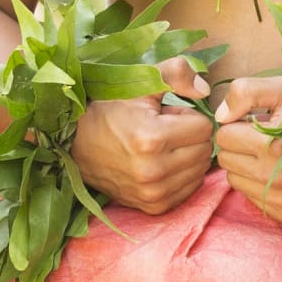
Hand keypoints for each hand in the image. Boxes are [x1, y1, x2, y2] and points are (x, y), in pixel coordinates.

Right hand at [70, 57, 215, 213]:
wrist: (76, 143)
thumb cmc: (110, 110)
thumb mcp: (140, 83)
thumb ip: (176, 74)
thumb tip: (205, 90)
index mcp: (152, 138)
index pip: (204, 127)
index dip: (188, 116)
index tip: (168, 115)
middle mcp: (154, 171)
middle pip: (204, 150)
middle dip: (190, 136)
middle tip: (166, 130)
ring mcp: (153, 193)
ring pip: (200, 171)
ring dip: (188, 156)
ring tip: (162, 148)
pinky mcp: (152, 207)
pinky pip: (189, 189)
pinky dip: (183, 176)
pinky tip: (164, 165)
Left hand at [213, 75, 281, 229]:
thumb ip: (246, 92)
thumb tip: (220, 116)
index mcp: (274, 146)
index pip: (224, 136)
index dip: (236, 125)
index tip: (254, 122)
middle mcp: (277, 178)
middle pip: (226, 160)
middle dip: (238, 146)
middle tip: (261, 139)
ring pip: (234, 180)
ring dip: (245, 166)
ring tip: (269, 155)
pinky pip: (250, 197)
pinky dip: (257, 184)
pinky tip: (276, 173)